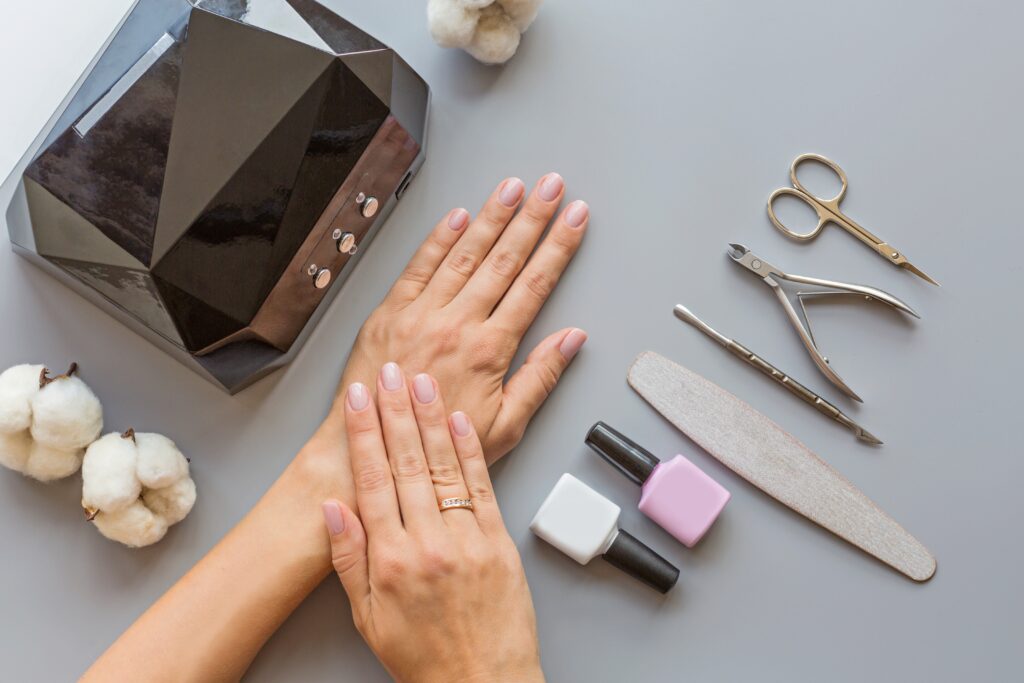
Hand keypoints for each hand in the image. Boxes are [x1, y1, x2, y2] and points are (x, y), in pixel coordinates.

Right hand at [323, 366, 542, 682]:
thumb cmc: (424, 655)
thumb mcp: (367, 617)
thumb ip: (348, 558)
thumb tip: (333, 508)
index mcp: (391, 560)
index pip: (372, 480)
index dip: (363, 434)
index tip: (357, 400)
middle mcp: (429, 543)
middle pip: (406, 463)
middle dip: (394, 411)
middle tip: (387, 372)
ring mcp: (468, 539)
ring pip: (444, 466)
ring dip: (431, 419)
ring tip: (421, 382)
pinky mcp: (499, 542)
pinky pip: (483, 487)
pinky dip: (471, 451)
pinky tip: (460, 422)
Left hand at [338, 173, 588, 461]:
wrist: (372, 449)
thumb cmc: (437, 446)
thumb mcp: (506, 426)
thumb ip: (540, 377)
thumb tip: (571, 341)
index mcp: (489, 350)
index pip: (535, 285)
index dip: (559, 247)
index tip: (575, 220)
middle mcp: (456, 324)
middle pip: (505, 259)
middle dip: (533, 218)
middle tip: (552, 187)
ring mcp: (421, 314)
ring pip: (465, 254)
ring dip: (493, 216)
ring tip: (513, 188)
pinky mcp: (389, 312)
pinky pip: (419, 266)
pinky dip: (439, 238)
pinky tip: (459, 216)